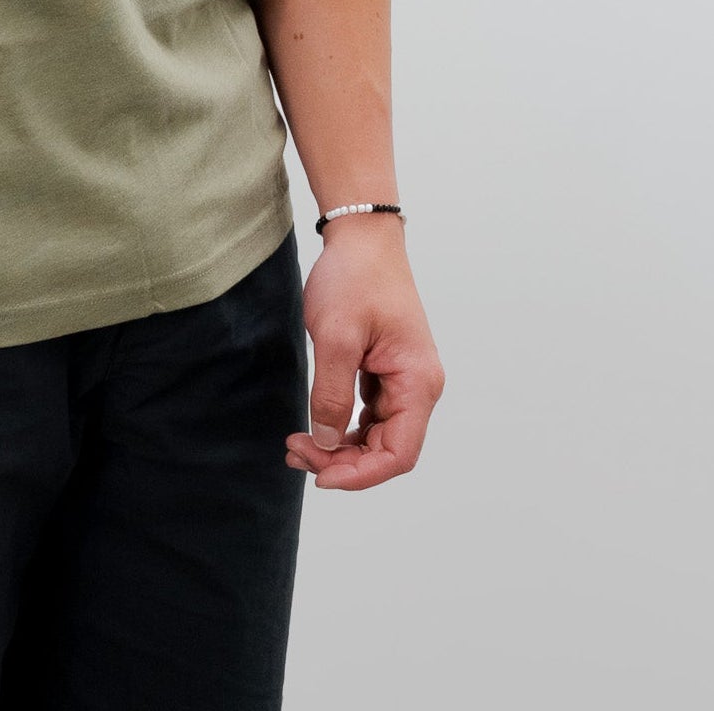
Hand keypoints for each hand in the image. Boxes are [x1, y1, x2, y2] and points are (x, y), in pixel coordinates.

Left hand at [286, 218, 443, 489]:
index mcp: (418, 382)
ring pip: (376, 436)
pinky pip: (368, 415)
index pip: (398, 454)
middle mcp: (418, 387)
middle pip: (386, 450)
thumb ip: (330, 394)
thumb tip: (325, 441)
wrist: (362, 237)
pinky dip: (341, 426)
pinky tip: (314, 427)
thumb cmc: (355, 279)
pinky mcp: (385, 372)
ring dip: (339, 447)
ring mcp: (403, 380)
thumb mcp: (336, 337)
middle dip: (342, 461)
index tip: (320, 477)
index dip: (361, 475)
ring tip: (297, 445)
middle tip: (295, 452)